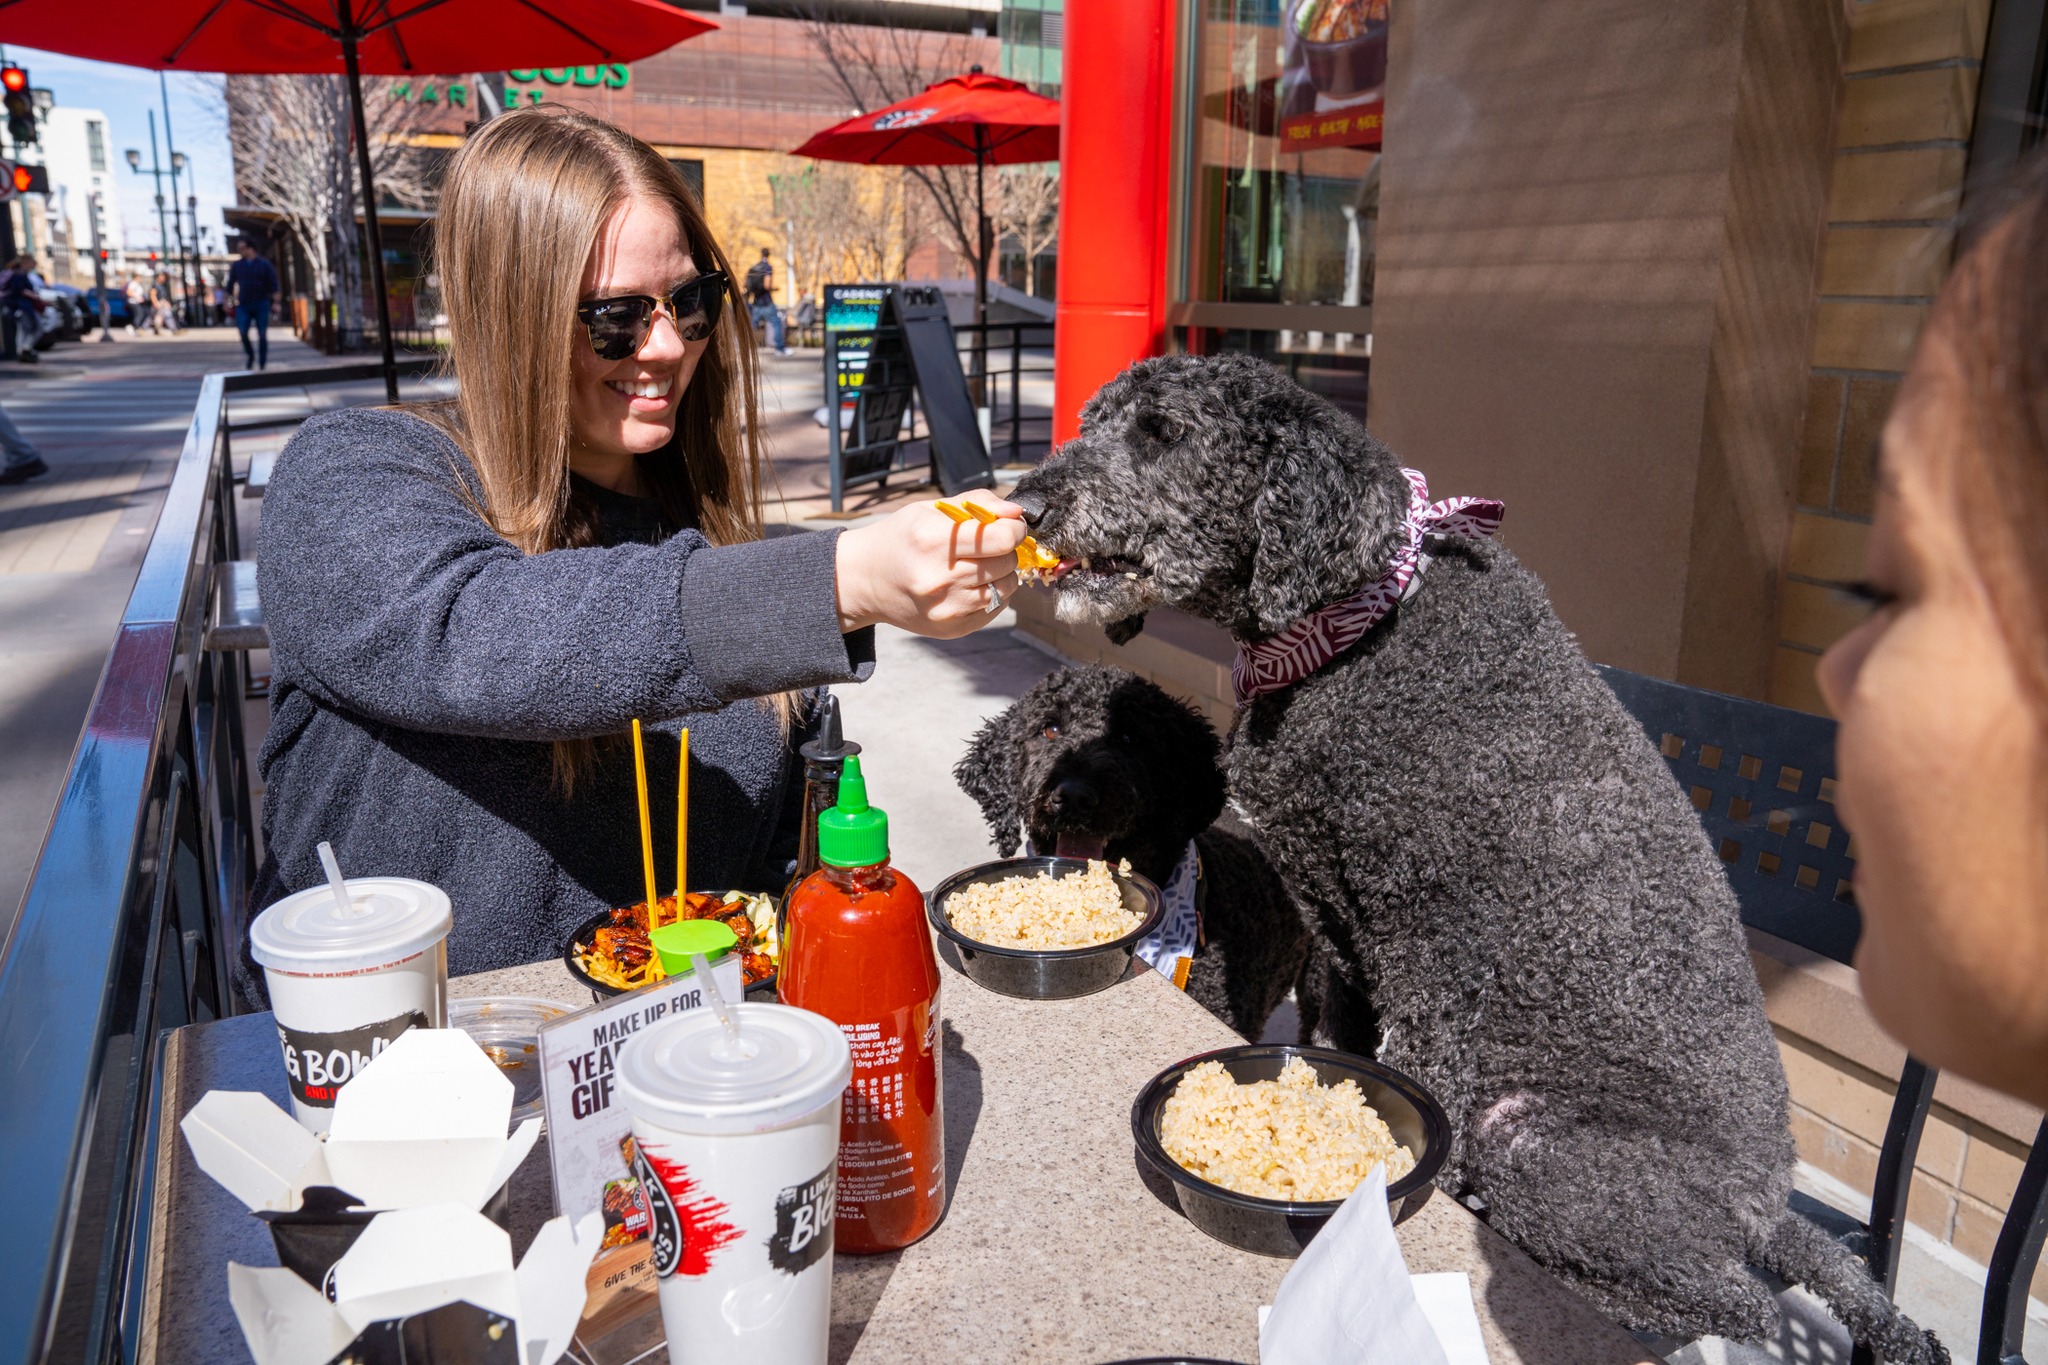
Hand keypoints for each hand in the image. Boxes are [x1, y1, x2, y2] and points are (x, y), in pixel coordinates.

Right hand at [834, 492, 1027, 637]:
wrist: (865, 580)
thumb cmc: (901, 539)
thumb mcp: (929, 509)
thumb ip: (977, 503)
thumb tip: (1016, 513)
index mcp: (931, 541)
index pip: (1001, 538)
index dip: (1013, 529)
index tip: (1008, 526)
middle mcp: (938, 578)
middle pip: (1007, 562)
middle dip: (1005, 549)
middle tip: (988, 545)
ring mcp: (946, 608)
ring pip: (1007, 587)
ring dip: (1000, 573)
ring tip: (976, 565)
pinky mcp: (952, 629)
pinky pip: (996, 608)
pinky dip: (991, 593)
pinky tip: (968, 584)